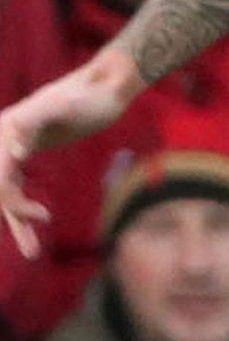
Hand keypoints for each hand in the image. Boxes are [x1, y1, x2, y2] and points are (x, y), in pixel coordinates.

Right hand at [0, 53, 143, 257]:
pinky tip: (32, 241)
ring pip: (6, 194)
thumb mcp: (69, 104)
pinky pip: (15, 192)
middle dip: (15, 210)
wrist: (106, 87)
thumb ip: (41, 118)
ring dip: (18, 224)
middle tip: (45, 220)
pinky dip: (23, 216)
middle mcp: (6, 138)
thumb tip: (17, 143)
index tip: (38, 213)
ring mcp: (12, 149)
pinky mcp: (22, 158)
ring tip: (32, 253)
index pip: (0, 171)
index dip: (11, 195)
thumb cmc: (92, 94)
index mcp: (9, 126)